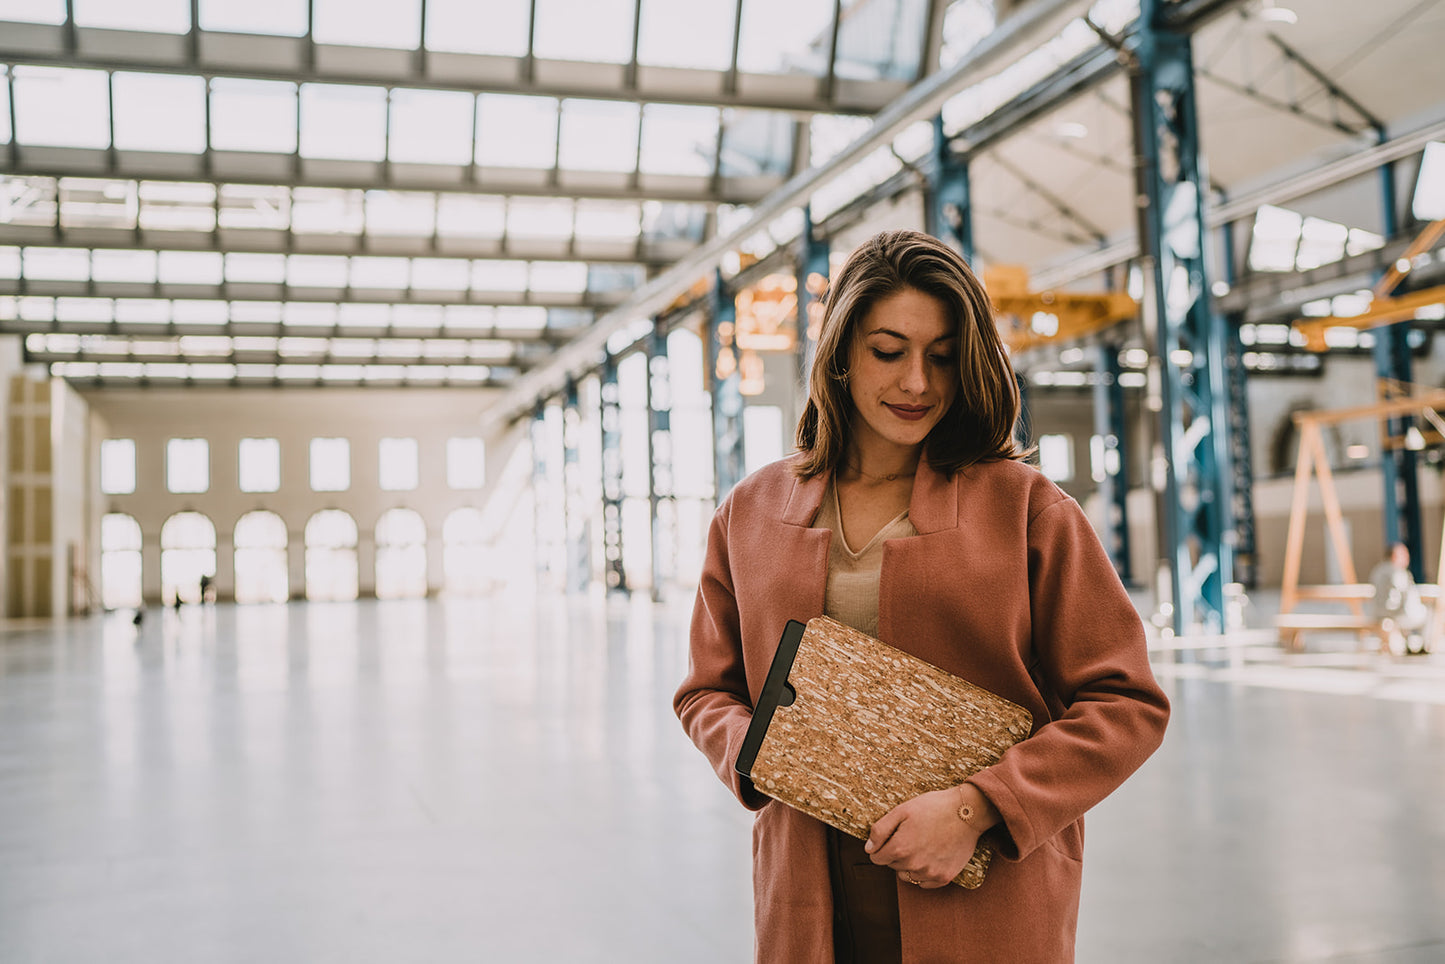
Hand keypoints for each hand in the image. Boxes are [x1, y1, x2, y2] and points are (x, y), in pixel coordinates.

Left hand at [863, 788, 981, 888]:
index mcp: (899, 848)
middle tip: (912, 836)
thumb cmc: (933, 807)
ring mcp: (929, 873)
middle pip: (892, 866)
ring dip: (909, 865)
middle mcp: (913, 865)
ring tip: (922, 845)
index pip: (877, 858)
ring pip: (907, 876)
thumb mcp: (901, 810)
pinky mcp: (944, 878)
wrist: (967, 812)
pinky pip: (924, 883)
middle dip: (896, 853)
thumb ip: (880, 830)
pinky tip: (932, 855)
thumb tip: (868, 849)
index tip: (892, 837)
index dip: (881, 847)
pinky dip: (924, 873)